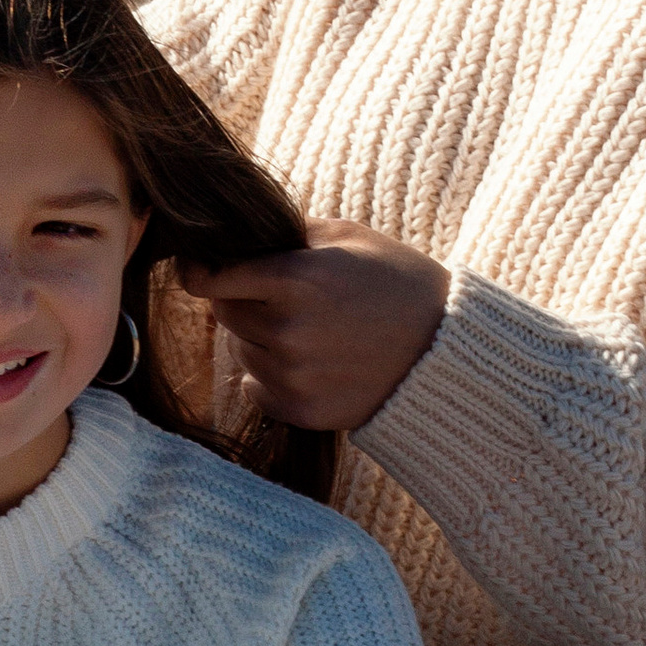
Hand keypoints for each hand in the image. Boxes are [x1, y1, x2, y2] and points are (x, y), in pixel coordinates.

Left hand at [182, 219, 448, 430]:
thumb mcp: (347, 238)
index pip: (212, 278)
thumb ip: (285, 234)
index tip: (198, 267)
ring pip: (241, 351)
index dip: (200, 270)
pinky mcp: (301, 410)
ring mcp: (293, 375)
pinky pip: (255, 388)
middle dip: (242, 301)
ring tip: (309, 330)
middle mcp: (288, 330)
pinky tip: (311, 362)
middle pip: (225, 313)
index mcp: (295, 279)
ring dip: (258, 339)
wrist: (446, 351)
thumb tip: (233, 238)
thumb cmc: (397, 282)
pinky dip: (271, 375)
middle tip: (281, 297)